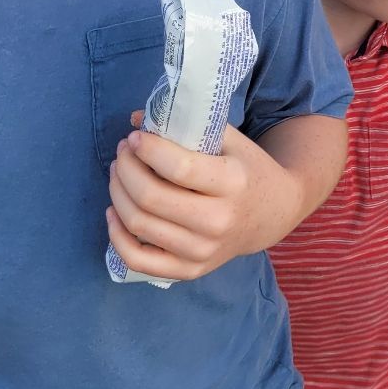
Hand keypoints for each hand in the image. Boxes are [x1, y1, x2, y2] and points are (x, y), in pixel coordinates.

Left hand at [108, 126, 306, 280]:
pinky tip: (115, 212)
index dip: (148, 150)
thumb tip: (136, 118)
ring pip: (139, 224)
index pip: (178, 168)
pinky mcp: (189, 270)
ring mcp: (202, 251)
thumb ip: (188, 125)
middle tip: (123, 152)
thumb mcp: (231, 140)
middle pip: (150, 197)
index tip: (134, 136)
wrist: (272, 215)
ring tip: (119, 172)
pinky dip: (117, 236)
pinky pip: (138, 260)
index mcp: (233, 183)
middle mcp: (218, 222)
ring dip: (118, 193)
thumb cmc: (247, 170)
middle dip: (126, 168)